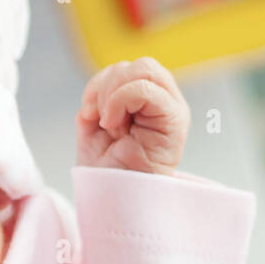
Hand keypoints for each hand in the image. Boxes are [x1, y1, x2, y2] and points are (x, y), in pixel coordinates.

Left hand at [75, 56, 188, 175]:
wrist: (110, 199)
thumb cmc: (105, 171)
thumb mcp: (92, 127)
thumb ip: (97, 99)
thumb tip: (100, 88)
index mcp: (145, 101)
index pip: (127, 68)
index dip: (100, 83)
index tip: (88, 114)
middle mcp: (162, 102)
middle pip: (139, 64)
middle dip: (107, 86)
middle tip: (101, 120)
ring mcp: (172, 110)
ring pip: (144, 69)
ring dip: (113, 95)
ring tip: (110, 126)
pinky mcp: (176, 121)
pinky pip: (147, 89)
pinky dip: (121, 101)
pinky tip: (114, 126)